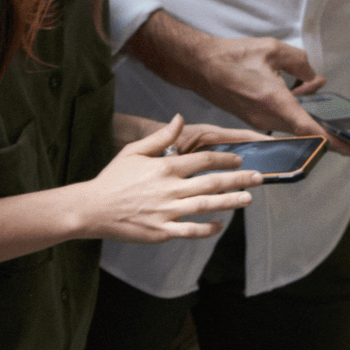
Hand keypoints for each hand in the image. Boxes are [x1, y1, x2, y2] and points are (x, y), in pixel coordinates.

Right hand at [76, 116, 259, 243]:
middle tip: (258, 178)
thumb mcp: (133, 152)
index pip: (203, 160)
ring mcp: (166, 211)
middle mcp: (169, 189)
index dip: (225, 160)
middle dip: (239, 179)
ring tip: (248, 198)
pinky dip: (208, 228)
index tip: (238, 161)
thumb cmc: (111, 179)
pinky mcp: (160, 230)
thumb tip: (179, 119)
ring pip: (206, 205)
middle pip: (212, 182)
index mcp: (164, 168)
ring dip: (231, 201)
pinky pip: (190, 230)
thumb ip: (160, 137)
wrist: (91, 208)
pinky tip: (220, 224)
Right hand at [156, 16, 328, 133]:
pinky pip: (281, 120)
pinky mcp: (252, 119)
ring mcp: (258, 121)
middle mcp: (266, 117)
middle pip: (306, 130)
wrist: (198, 65)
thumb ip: (302, 63)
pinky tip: (298, 91)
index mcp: (274, 101)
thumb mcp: (274, 49)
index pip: (310, 129)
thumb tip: (312, 78)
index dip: (335, 142)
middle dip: (330, 130)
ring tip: (317, 93)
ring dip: (309, 115)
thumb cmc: (230, 56)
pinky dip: (294, 111)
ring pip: (294, 125)